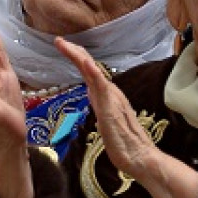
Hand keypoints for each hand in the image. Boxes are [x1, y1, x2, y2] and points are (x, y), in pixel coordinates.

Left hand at [55, 37, 156, 179]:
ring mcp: (111, 98)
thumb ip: (101, 106)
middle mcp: (109, 92)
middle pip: (89, 66)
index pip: (90, 71)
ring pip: (92, 71)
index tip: (64, 47)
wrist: (139, 157)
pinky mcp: (111, 107)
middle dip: (73, 51)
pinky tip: (85, 62)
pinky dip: (93, 72)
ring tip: (65, 44)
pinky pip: (101, 86)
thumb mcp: (106, 121)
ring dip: (78, 56)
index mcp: (106, 95)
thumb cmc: (124, 144)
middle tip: (58, 40)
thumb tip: (94, 96)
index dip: (77, 58)